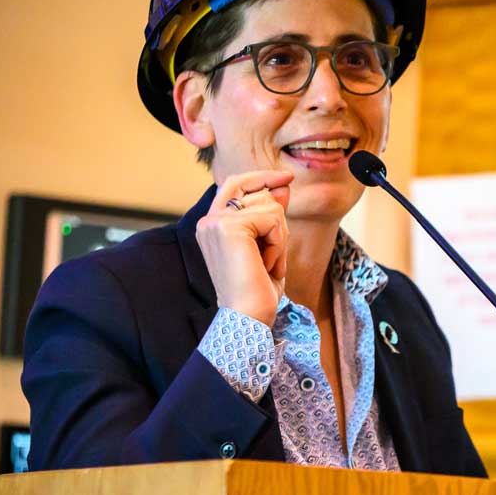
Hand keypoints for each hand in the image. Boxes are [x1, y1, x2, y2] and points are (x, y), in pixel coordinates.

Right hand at [196, 170, 293, 326]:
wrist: (248, 317)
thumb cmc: (257, 289)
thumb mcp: (269, 245)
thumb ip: (271, 213)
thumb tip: (282, 184)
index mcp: (212, 224)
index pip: (235, 183)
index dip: (262, 177)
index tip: (287, 178)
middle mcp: (208, 220)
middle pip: (260, 194)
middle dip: (277, 224)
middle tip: (271, 258)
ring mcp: (216, 221)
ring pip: (270, 206)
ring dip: (279, 238)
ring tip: (266, 264)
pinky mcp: (228, 226)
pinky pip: (272, 219)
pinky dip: (278, 244)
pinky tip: (266, 265)